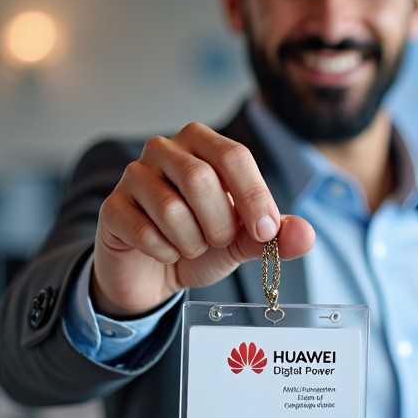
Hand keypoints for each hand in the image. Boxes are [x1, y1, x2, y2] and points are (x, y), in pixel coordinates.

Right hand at [91, 122, 314, 316]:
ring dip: (192, 241)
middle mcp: (164, 149)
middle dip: (219, 223)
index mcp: (203, 144)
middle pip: (200, 179)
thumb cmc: (201, 243)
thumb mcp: (244, 240)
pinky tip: (164, 252)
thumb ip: (275, 236)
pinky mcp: (112, 207)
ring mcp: (134, 175)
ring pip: (172, 209)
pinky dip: (165, 252)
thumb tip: (305, 235)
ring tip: (191, 246)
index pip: (234, 156)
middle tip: (219, 241)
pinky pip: (145, 232)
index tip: (265, 231)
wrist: (154, 273)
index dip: (253, 196)